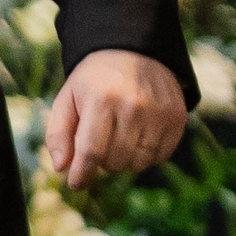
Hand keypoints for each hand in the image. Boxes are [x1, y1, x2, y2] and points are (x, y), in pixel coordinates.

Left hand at [44, 48, 188, 190]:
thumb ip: (58, 134)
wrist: (134, 51)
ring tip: (117, 140)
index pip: (91, 152)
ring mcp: (159, 112)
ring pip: (138, 164)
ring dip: (124, 161)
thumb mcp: (67, 99)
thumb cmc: (94, 82)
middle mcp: (134, 106)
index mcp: (102, 99)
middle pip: (115, 162)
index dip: (81, 175)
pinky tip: (137, 138)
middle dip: (102, 162)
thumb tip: (61, 168)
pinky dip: (145, 156)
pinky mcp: (177, 117)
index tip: (76, 184)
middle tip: (99, 145)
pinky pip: (160, 156)